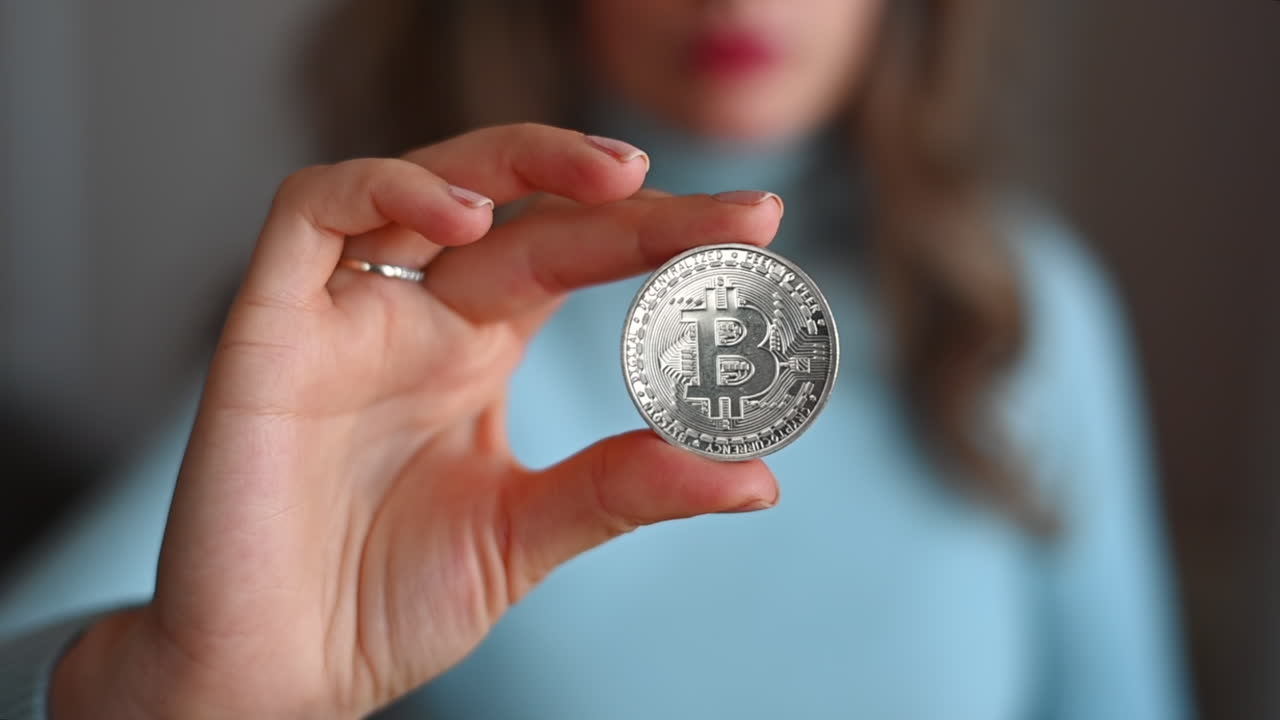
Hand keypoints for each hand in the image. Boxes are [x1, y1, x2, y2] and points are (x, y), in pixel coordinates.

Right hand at [52, 124, 782, 718]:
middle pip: (524, 210)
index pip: (576, 253)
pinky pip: (311, 212)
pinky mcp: (269, 326)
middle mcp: (417, 313)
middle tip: (735, 213)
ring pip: (421, 180)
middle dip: (627, 197)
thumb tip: (756, 476)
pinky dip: (386, 191)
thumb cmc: (385, 602)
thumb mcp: (527, 533)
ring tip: (619, 181)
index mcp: (477, 347)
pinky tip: (468, 220)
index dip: (662, 233)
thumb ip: (624, 488)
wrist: (276, 675)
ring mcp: (343, 312)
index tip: (758, 232)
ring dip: (518, 161)